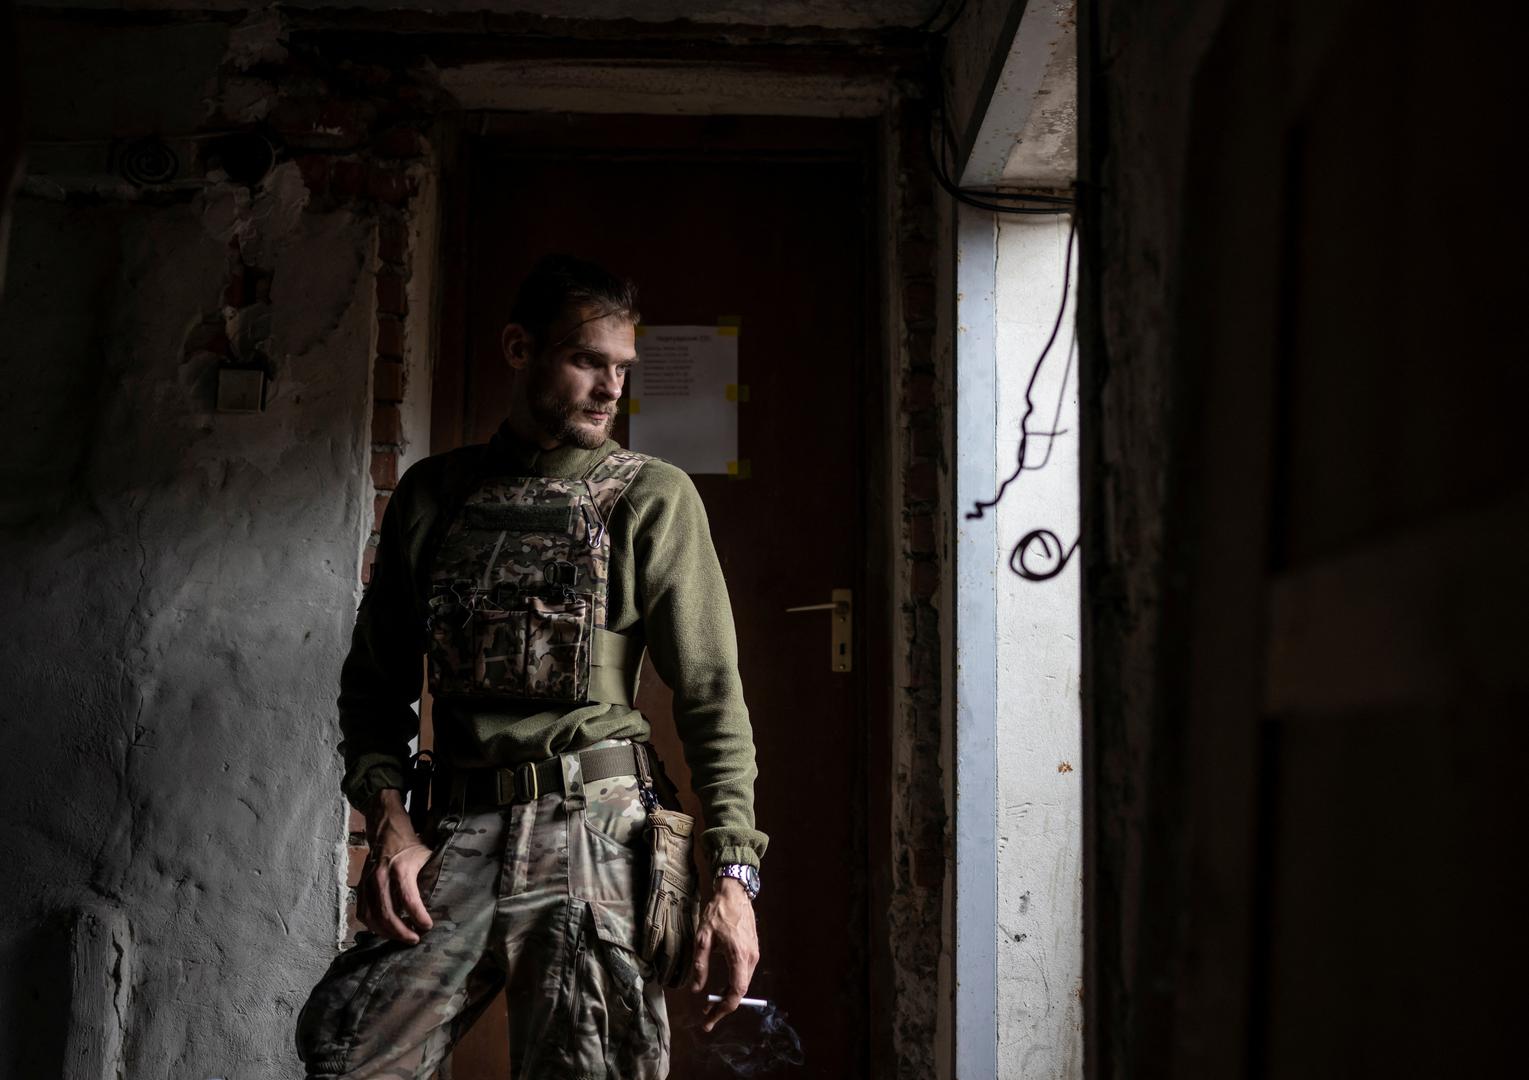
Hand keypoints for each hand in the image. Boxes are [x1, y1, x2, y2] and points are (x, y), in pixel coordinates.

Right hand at [357, 789, 434, 944]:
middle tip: (415, 939)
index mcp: (401, 869)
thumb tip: (446, 900)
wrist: (386, 832)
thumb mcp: (427, 857)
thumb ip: (432, 877)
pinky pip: (363, 913)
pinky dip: (373, 926)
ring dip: (387, 932)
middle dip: (402, 931)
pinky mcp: (360, 887)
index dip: (418, 917)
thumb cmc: (410, 846)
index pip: (409, 900)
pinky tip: (385, 930)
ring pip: (373, 917)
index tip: (427, 927)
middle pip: (388, 914)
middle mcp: (381, 877)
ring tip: (402, 937)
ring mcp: (368, 883)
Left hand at [690, 876, 758, 1031]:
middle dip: (723, 1006)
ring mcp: (754, 954)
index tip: (710, 1018)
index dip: (724, 1009)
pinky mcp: (753, 950)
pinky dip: (733, 984)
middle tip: (706, 1015)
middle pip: (740, 991)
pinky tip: (720, 987)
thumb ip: (700, 965)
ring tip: (709, 1003)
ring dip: (727, 996)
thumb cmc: (718, 913)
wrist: (735, 893)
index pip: (736, 991)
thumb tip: (696, 988)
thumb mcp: (703, 938)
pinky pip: (744, 974)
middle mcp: (750, 958)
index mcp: (739, 956)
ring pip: (742, 984)